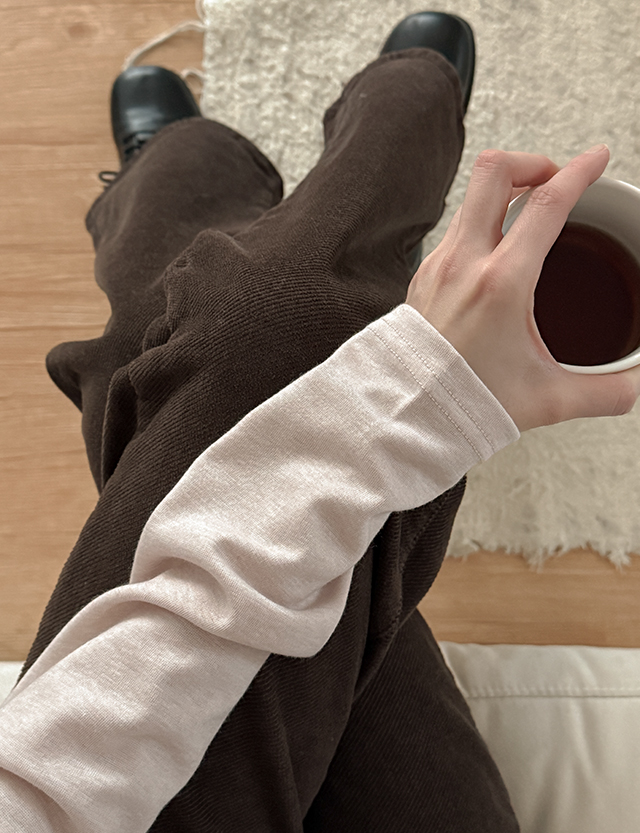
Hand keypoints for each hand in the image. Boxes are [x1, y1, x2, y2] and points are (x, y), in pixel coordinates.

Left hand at [406, 145, 639, 432]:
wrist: (408, 416)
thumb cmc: (468, 404)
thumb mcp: (547, 399)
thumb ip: (603, 392)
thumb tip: (634, 386)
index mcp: (501, 284)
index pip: (545, 205)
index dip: (579, 172)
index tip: (597, 158)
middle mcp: (464, 263)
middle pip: (494, 172)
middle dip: (533, 162)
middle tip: (556, 181)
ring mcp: (438, 266)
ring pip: (471, 196)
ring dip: (504, 190)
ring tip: (531, 210)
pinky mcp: (423, 276)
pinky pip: (456, 227)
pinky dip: (482, 220)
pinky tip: (499, 247)